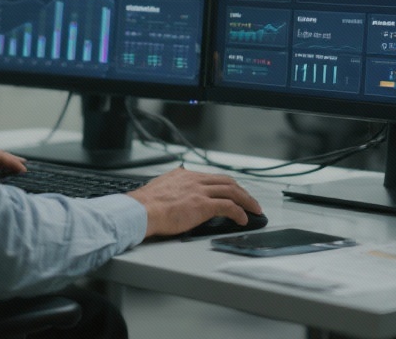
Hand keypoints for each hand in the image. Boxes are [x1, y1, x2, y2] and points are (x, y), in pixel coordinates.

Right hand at [126, 167, 261, 238]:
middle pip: (227, 181)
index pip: (212, 177)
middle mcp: (195, 180)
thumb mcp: (159, 187)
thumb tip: (172, 188)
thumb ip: (170, 185)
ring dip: (247, 201)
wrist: (141, 210)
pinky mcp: (203, 205)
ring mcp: (200, 191)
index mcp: (184, 176)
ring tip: (254, 210)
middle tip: (249, 200)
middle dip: (241, 191)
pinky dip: (240, 212)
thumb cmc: (145, 205)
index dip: (226, 185)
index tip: (232, 191)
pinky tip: (243, 219)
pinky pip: (229, 206)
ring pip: (232, 191)